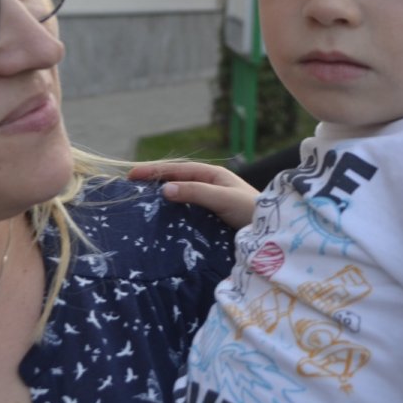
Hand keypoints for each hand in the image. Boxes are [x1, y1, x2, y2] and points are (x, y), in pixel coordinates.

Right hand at [128, 160, 258, 229]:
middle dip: (153, 180)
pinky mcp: (211, 218)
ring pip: (180, 194)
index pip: (176, 169)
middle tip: (129, 186)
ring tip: (139, 201)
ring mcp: (210, 201)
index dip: (154, 171)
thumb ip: (195, 192)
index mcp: (212, 174)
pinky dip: (171, 210)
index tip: (132, 175)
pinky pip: (186, 209)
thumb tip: (164, 190)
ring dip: (161, 195)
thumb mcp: (223, 198)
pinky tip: (161, 218)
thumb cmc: (252, 211)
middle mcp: (209, 184)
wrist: (274, 234)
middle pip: (175, 179)